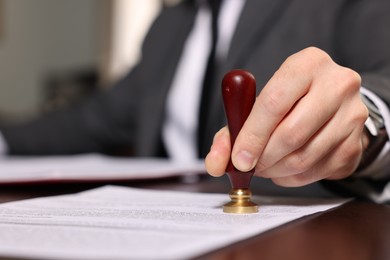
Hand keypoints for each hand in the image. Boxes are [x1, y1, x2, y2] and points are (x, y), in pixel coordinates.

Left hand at [205, 47, 368, 186]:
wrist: (331, 104)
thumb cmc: (289, 101)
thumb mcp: (259, 104)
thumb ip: (231, 131)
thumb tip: (216, 163)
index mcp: (307, 64)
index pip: (274, 102)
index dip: (252, 135)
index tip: (238, 158)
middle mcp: (337, 85)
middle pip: (291, 133)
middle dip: (263, 157)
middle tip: (248, 166)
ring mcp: (352, 115)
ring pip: (304, 157)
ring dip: (275, 170)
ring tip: (263, 166)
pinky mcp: (356, 144)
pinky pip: (316, 172)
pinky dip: (291, 177)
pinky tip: (282, 169)